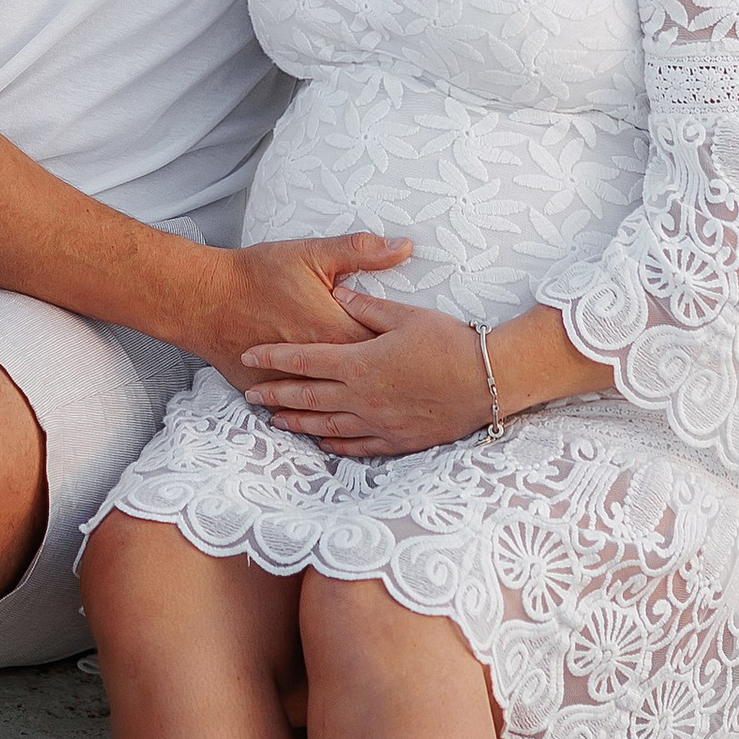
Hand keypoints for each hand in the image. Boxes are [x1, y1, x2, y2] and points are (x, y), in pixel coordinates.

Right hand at [194, 237, 412, 400]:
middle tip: (414, 389)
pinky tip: (336, 428)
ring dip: (358, 408)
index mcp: (336, 332)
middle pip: (365, 382)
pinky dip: (319, 419)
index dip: (405, 353)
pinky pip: (299, 413)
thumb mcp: (312, 253)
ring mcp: (293, 383)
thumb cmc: (257, 274)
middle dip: (389, 385)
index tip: (424, 356)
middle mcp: (318, 365)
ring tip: (385, 413)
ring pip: (334, 406)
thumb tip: (404, 246)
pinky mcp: (270, 391)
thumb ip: (361, 251)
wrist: (204, 298)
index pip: (385, 349)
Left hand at [240, 293, 492, 460]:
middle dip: (275, 395)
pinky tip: (323, 443)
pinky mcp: (398, 439)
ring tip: (276, 421)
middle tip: (250, 395)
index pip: (304, 360)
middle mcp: (362, 398)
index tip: (249, 355)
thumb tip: (337, 291)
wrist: (490, 380)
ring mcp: (379, 423)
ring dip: (298, 423)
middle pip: (307, 398)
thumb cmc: (451, 342)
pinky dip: (336, 445)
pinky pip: (358, 446)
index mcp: (360, 363)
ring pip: (326, 426)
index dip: (273, 358)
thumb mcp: (407, 316)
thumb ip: (367, 306)